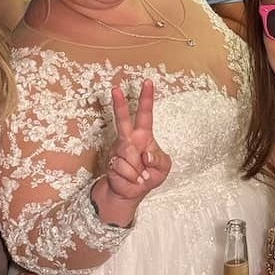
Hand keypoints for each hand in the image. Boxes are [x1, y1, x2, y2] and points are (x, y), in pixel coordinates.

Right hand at [104, 80, 170, 200]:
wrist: (131, 193)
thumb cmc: (148, 176)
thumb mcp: (163, 168)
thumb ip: (160, 159)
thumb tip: (146, 155)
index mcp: (143, 135)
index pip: (145, 113)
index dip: (146, 98)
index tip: (147, 82)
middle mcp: (128, 139)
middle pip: (122, 119)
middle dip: (119, 104)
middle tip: (115, 89)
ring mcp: (118, 149)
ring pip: (128, 153)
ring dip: (137, 168)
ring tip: (140, 175)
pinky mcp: (111, 161)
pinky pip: (123, 167)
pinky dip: (132, 176)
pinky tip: (133, 179)